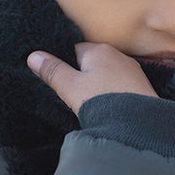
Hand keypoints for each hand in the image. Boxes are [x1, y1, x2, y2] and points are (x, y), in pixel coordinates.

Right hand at [27, 42, 156, 114]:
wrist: (138, 125)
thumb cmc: (101, 102)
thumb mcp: (70, 87)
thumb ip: (52, 71)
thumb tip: (32, 56)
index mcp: (99, 50)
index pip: (73, 50)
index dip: (63, 66)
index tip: (60, 83)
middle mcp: (118, 55)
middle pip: (91, 62)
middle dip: (82, 76)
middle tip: (75, 97)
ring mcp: (132, 71)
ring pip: (107, 75)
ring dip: (98, 86)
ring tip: (93, 105)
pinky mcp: (142, 88)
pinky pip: (120, 86)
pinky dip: (113, 95)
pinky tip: (110, 108)